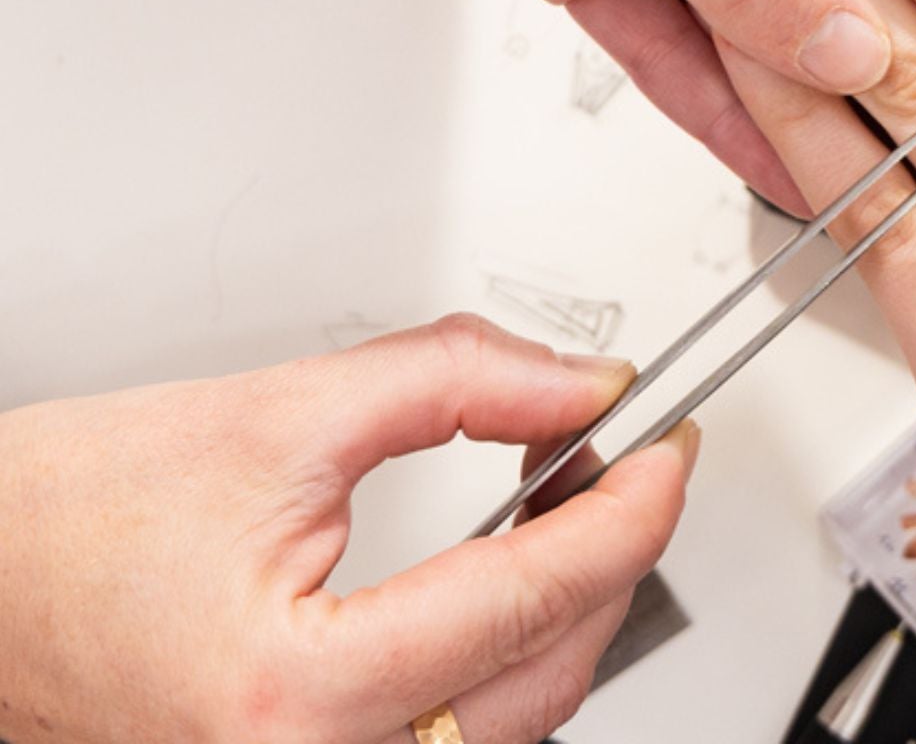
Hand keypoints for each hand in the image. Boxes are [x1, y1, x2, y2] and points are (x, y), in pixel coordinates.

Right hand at [0, 315, 695, 743]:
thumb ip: (456, 383)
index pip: (532, 596)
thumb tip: (580, 384)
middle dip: (612, 553)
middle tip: (633, 454)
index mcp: (291, 699)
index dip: (632, 506)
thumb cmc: (67, 522)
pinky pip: (460, 741)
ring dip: (567, 606)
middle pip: (545, 675)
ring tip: (575, 498)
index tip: (674, 447)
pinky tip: (516, 580)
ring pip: (514, 721)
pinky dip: (507, 656)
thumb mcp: (279, 414)